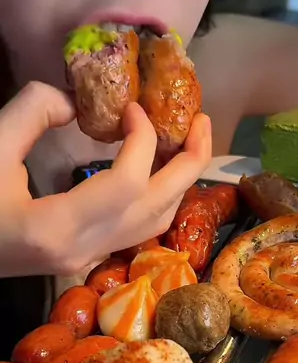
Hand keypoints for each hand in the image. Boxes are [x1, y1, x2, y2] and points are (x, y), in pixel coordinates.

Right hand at [0, 82, 211, 276]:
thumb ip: (30, 113)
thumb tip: (75, 101)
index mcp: (56, 229)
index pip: (129, 184)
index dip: (143, 138)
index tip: (132, 107)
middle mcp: (81, 252)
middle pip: (159, 208)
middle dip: (190, 161)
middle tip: (200, 119)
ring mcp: (85, 261)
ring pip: (155, 223)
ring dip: (179, 181)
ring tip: (189, 140)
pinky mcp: (82, 259)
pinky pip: (137, 229)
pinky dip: (157, 196)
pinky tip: (156, 169)